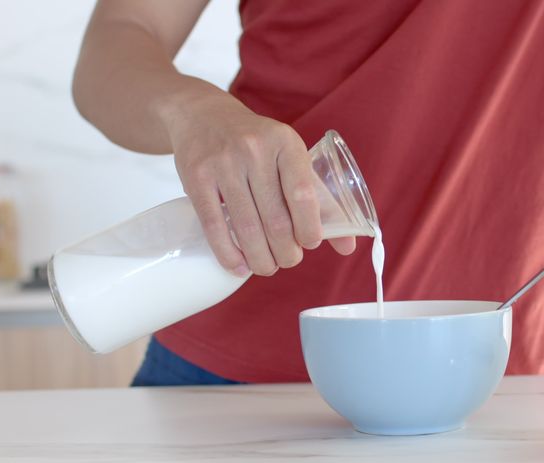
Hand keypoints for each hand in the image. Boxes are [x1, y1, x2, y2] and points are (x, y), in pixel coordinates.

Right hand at [162, 89, 354, 276]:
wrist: (204, 116)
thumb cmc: (257, 144)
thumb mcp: (290, 157)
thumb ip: (319, 198)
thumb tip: (348, 246)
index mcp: (285, 142)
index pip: (303, 194)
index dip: (309, 227)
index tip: (310, 243)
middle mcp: (254, 150)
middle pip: (275, 218)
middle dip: (286, 251)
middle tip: (288, 260)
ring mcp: (223, 163)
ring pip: (246, 227)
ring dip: (260, 258)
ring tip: (267, 266)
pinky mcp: (196, 178)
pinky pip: (215, 226)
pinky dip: (229, 254)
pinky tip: (239, 266)